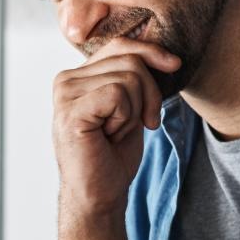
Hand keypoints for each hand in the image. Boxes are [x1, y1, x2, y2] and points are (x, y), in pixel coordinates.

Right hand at [52, 39, 180, 216]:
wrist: (99, 194)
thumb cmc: (113, 155)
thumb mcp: (131, 107)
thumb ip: (136, 77)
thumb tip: (167, 56)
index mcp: (77, 75)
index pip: (121, 45)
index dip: (151, 53)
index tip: (174, 66)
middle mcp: (65, 80)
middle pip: (130, 59)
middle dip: (148, 94)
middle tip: (139, 124)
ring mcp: (64, 94)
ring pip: (129, 77)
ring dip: (135, 111)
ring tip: (115, 132)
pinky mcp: (70, 110)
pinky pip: (119, 94)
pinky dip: (125, 119)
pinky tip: (109, 136)